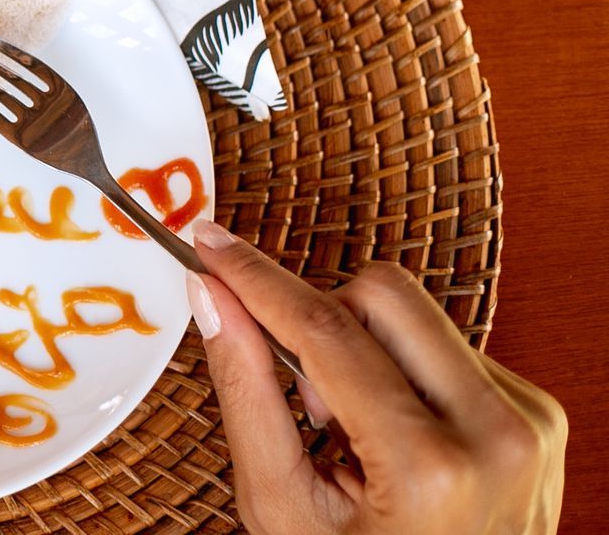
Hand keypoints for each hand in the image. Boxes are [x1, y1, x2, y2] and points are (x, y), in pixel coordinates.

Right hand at [188, 221, 565, 534]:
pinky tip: (397, 438)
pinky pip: (449, 346)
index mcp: (428, 465)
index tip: (209, 244)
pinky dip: (405, 375)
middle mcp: (495, 431)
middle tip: (306, 398)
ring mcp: (528, 421)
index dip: (255, 278)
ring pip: (417, 313)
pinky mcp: (540, 413)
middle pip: (382, 294)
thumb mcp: (282, 506)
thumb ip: (244, 392)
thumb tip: (211, 299)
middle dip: (322, 320)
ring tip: (354, 433)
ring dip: (365, 350)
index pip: (325, 329)